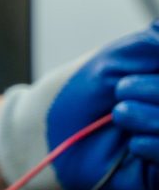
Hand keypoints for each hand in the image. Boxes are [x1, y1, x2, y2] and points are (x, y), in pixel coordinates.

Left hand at [0, 20, 158, 189]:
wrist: (41, 135)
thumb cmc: (73, 93)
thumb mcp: (114, 59)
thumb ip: (152, 43)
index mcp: (158, 80)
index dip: (156, 74)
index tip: (129, 77)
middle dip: (154, 89)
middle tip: (122, 91)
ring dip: (151, 117)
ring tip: (120, 115)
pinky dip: (155, 146)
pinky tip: (132, 143)